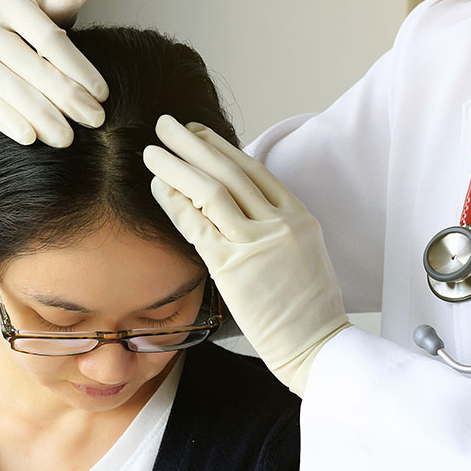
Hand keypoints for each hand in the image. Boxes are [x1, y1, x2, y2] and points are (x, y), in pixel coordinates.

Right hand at [0, 0, 108, 146]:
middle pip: (29, 65)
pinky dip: (8, 122)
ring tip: (67, 138)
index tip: (103, 95)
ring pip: (6, 87)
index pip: (48, 38)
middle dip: (65, 96)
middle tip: (94, 120)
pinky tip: (32, 138)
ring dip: (39, 116)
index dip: (77, 67)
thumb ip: (65, 1)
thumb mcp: (49, 9)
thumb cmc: (31, 26)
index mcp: (8, 2)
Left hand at [143, 115, 349, 395]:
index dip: (220, 147)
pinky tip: (157, 189)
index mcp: (298, 216)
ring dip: (176, 167)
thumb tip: (239, 207)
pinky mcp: (232, 268)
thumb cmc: (309, 307)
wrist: (318, 346)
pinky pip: (196, 227)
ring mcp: (255, 243)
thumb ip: (275, 225)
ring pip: (210, 191)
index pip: (253, 170)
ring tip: (152, 151)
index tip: (197, 133)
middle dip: (193, 143)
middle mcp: (278, 222)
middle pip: (228, 171)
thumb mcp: (303, 252)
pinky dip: (174, 204)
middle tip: (166, 124)